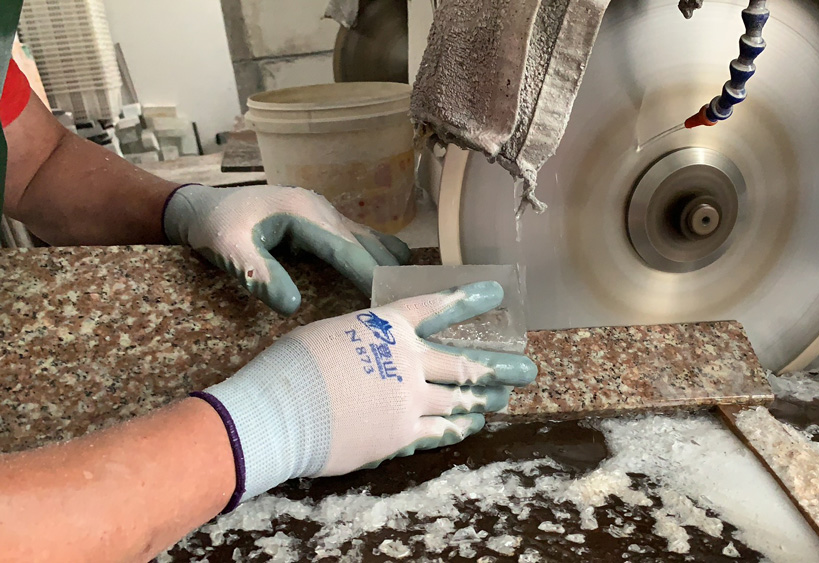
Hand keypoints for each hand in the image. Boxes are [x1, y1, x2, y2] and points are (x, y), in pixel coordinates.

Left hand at [163, 183, 409, 314]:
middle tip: (412, 306)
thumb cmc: (214, 228)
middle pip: (367, 243)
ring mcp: (325, 214)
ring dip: (387, 266)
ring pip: (369, 241)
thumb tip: (293, 306)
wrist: (201, 207)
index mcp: (303, 213)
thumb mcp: (228, 251)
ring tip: (411, 296)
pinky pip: (359, 241)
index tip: (390, 301)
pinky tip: (390, 280)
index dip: (369, 275)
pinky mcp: (323, 223)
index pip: (345, 248)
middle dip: (388, 273)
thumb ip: (259, 275)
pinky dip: (376, 259)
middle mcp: (321, 210)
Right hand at [191, 281, 536, 509]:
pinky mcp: (400, 436)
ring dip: (485, 399)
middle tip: (527, 369)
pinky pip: (440, 431)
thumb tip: (378, 353)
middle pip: (464, 362)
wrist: (278, 415)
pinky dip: (458, 427)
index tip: (496, 294)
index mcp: (386, 327)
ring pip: (459, 400)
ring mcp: (408, 401)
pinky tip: (470, 425)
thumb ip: (366, 341)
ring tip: (504, 399)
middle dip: (500, 366)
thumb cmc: (292, 368)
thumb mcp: (331, 334)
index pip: (436, 307)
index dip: (468, 300)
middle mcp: (406, 361)